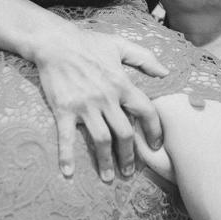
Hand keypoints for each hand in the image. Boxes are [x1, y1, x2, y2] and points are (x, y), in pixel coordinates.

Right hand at [31, 27, 167, 181]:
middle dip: (129, 156)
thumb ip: (144, 58)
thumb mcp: (120, 44)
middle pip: (124, 133)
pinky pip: (66, 137)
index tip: (156, 146)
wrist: (55, 42)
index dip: (154, 131)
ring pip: (101, 140)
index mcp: (122, 84)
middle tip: (130, 171)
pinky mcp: (64, 109)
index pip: (145, 112)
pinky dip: (67, 156)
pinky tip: (68, 172)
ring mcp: (85, 106)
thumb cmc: (89, 43)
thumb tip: (165, 72)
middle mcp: (106, 98)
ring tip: (108, 177)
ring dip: (106, 162)